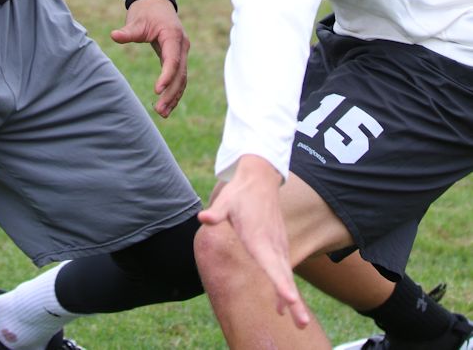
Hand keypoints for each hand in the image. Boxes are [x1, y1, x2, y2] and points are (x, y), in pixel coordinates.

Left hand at [110, 0, 188, 117]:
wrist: (155, 1)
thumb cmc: (145, 11)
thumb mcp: (136, 20)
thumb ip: (127, 31)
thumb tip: (113, 35)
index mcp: (173, 35)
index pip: (172, 60)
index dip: (166, 76)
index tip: (157, 90)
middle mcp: (181, 45)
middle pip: (180, 73)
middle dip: (171, 93)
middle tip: (159, 110)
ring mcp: (181, 51)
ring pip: (182, 78)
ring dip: (174, 96)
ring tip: (162, 113)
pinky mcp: (177, 56)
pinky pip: (179, 76)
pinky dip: (174, 90)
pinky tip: (166, 105)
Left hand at [198, 155, 308, 328]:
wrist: (259, 179)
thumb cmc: (240, 193)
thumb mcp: (225, 200)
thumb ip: (216, 213)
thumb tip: (202, 218)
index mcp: (258, 237)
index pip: (270, 264)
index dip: (280, 283)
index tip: (290, 299)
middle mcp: (272, 244)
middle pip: (284, 277)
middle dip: (293, 301)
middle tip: (301, 323)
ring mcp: (278, 245)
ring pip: (286, 276)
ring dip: (293, 300)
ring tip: (299, 324)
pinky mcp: (279, 246)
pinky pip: (283, 271)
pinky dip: (284, 289)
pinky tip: (281, 308)